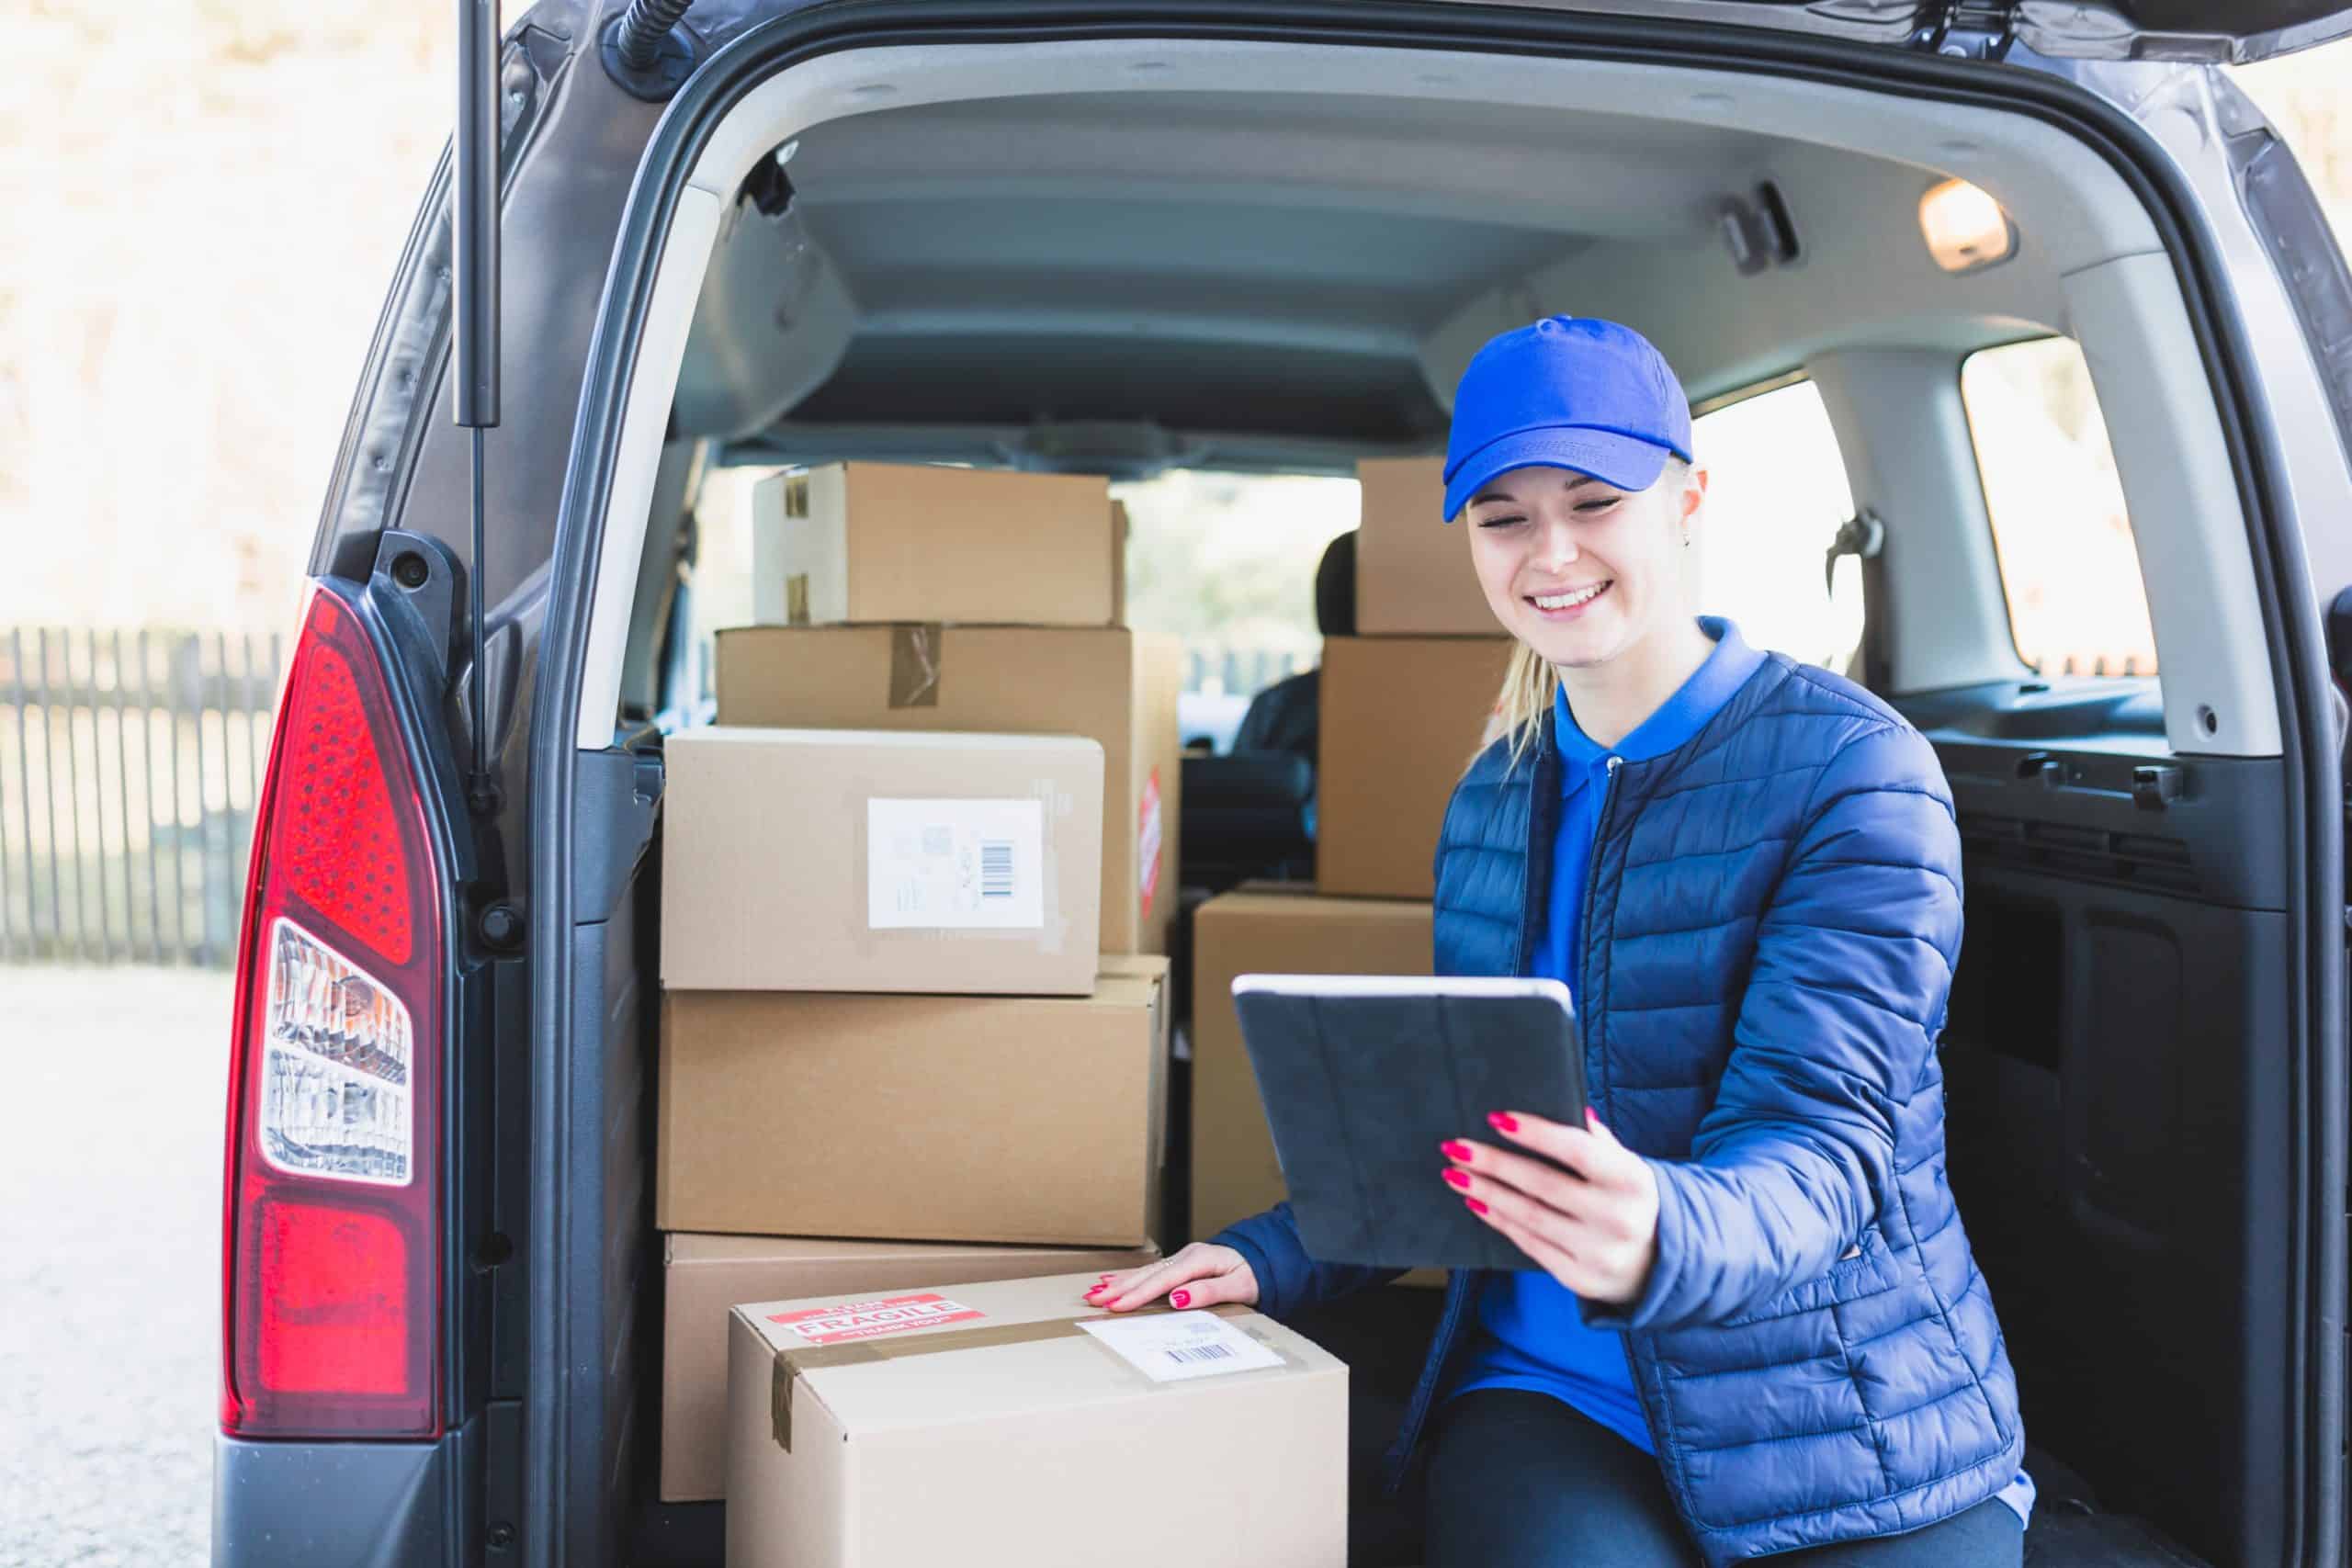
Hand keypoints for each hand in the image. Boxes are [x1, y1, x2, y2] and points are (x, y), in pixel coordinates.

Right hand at [1082, 1242, 1258, 1312]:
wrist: (1265, 1258)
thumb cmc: (1255, 1274)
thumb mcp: (1240, 1286)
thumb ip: (1208, 1292)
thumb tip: (1177, 1298)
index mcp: (1200, 1260)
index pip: (1163, 1280)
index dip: (1139, 1293)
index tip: (1117, 1305)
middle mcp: (1187, 1256)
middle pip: (1148, 1274)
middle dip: (1120, 1288)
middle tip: (1094, 1300)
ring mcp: (1182, 1258)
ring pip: (1146, 1271)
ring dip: (1120, 1283)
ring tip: (1095, 1293)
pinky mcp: (1181, 1264)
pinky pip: (1151, 1271)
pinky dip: (1130, 1277)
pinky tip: (1113, 1280)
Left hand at [1444, 1109, 1658, 1307]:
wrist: (1662, 1264)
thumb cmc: (1631, 1199)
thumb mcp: (1627, 1165)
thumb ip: (1597, 1140)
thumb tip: (1565, 1106)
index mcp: (1631, 1180)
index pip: (1576, 1150)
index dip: (1535, 1134)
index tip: (1495, 1118)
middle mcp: (1616, 1218)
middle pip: (1541, 1184)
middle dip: (1492, 1164)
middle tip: (1456, 1147)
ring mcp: (1597, 1252)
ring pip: (1528, 1216)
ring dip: (1486, 1193)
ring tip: (1455, 1174)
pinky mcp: (1579, 1278)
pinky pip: (1530, 1244)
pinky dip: (1500, 1222)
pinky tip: (1477, 1204)